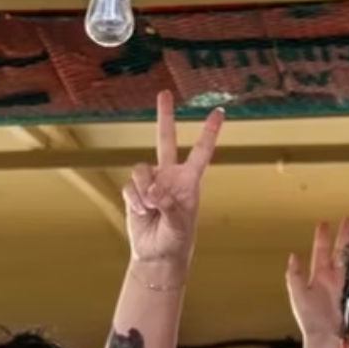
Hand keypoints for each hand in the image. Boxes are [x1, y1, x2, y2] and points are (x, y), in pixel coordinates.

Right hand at [122, 91, 223, 265]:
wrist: (156, 254)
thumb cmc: (176, 242)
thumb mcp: (179, 226)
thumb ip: (169, 205)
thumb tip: (154, 191)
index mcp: (189, 182)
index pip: (201, 152)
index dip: (209, 132)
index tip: (220, 112)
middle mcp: (170, 176)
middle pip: (166, 140)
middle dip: (165, 116)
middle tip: (165, 92)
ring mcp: (151, 182)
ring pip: (140, 170)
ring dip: (143, 190)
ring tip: (151, 209)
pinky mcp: (134, 191)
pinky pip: (129, 187)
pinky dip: (133, 200)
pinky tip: (142, 212)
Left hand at [286, 218, 348, 347]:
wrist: (327, 338)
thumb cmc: (311, 321)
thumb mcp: (297, 295)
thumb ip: (295, 275)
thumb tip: (293, 256)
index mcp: (319, 278)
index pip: (322, 253)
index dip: (323, 238)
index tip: (325, 223)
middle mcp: (334, 279)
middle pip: (340, 253)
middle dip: (344, 236)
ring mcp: (346, 285)